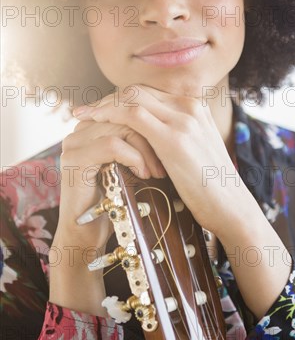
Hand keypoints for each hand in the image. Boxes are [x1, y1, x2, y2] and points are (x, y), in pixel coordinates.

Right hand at [55, 108, 165, 253]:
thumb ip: (143, 141)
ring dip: (146, 149)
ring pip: (122, 126)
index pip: (129, 104)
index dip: (153, 121)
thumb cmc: (117, 200)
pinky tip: (144, 174)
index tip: (171, 143)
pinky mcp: (75, 158)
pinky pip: (111, 144)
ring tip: (156, 171)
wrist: (89, 234)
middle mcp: (82, 129)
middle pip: (127, 112)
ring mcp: (75, 142)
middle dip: (152, 136)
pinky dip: (134, 157)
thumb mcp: (134, 165)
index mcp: (96, 124)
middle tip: (166, 162)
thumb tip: (174, 123)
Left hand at [73, 85, 246, 235]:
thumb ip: (174, 136)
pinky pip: (134, 115)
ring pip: (132, 97)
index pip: (149, 92)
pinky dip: (110, 115)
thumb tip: (146, 137)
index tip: (100, 108)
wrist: (231, 207)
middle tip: (85, 111)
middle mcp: (190, 106)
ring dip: (103, 104)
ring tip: (83, 116)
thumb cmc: (210, 186)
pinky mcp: (174, 138)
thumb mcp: (193, 151)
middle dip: (107, 98)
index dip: (120, 97)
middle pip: (138, 90)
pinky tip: (95, 123)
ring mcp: (184, 119)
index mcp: (195, 107)